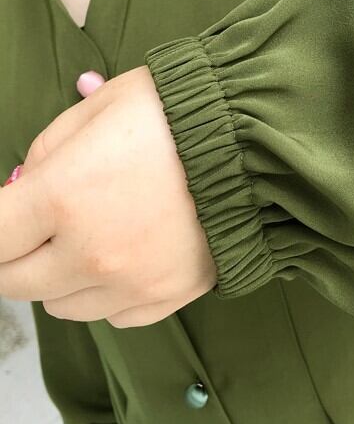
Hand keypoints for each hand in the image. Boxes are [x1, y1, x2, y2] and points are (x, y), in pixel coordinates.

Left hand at [0, 67, 216, 326]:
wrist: (258, 145)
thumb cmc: (178, 114)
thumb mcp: (99, 106)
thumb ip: (46, 152)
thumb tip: (23, 188)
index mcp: (65, 197)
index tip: (3, 217)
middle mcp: (93, 254)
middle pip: (15, 283)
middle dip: (13, 256)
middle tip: (32, 230)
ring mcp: (134, 284)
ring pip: (63, 307)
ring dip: (60, 278)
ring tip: (88, 241)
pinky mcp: (170, 296)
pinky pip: (116, 317)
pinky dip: (107, 296)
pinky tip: (124, 263)